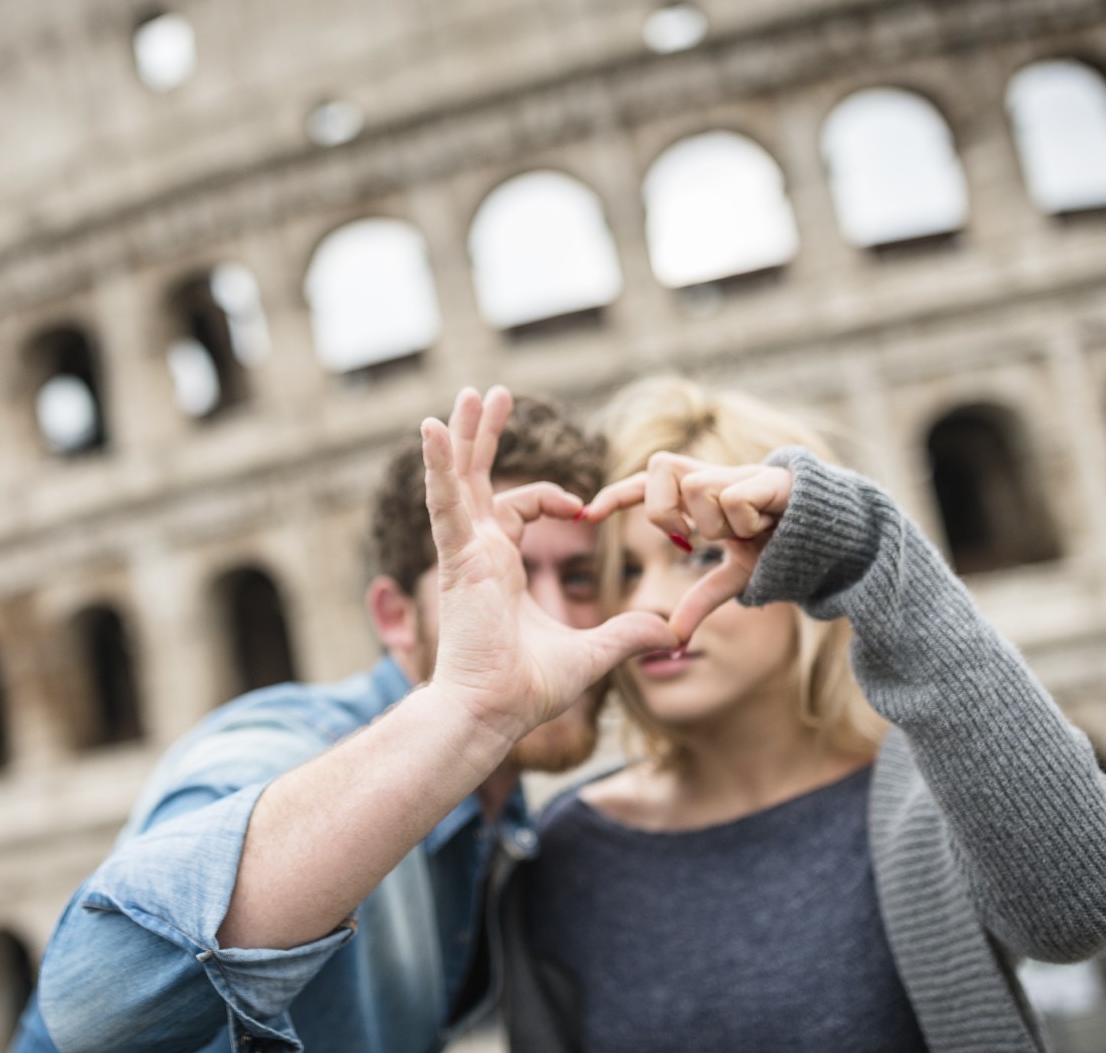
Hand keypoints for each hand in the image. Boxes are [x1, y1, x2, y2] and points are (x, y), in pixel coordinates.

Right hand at [421, 387, 677, 740]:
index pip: (518, 508)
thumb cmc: (527, 690)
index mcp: (499, 567)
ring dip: (464, 435)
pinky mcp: (457, 559)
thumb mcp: (593, 653)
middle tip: (491, 393)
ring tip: (469, 392)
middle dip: (486, 435)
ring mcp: (464, 553)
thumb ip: (628, 634)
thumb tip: (671, 633)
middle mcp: (477, 553)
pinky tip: (434, 429)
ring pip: (459, 480)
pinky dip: (438, 466)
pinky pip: (445, 503)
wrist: (494, 712)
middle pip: (478, 479)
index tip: (582, 507)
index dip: (550, 496)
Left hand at [584, 453, 793, 644]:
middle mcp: (715, 475)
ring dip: (713, 521)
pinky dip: (743, 520)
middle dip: (666, 512)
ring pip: (695, 486)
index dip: (617, 493)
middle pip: (661, 469)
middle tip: (689, 539)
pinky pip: (733, 497)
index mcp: (700, 495)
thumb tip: (674, 640)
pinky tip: (764, 526)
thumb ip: (702, 600)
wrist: (834, 537)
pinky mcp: (770, 476)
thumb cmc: (780, 548)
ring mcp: (741, 473)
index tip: (586, 514)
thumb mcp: (735, 577)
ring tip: (743, 533)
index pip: (648, 483)